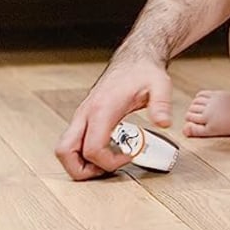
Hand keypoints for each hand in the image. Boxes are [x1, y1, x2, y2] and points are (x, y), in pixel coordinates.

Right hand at [55, 53, 172, 180]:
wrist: (134, 60)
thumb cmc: (144, 72)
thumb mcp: (160, 86)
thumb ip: (161, 104)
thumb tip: (164, 123)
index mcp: (102, 108)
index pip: (92, 149)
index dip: (110, 162)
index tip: (130, 156)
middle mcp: (86, 113)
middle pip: (64, 152)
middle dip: (82, 170)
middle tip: (109, 168)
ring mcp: (82, 115)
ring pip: (65, 149)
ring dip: (81, 163)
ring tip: (109, 161)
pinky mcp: (85, 117)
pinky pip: (74, 142)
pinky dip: (85, 153)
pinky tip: (109, 149)